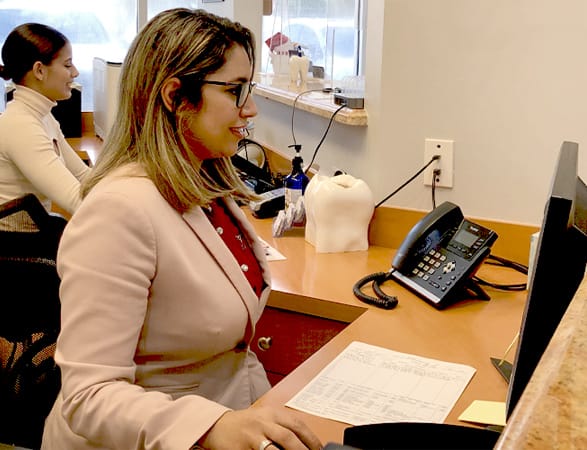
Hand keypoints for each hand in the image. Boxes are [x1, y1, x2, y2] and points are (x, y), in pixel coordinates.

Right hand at [197, 405, 321, 449]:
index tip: (320, 449)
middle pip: (288, 437)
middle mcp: (263, 423)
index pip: (297, 424)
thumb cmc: (246, 424)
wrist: (218, 426)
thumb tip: (306, 443)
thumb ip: (283, 427)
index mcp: (272, 413)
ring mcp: (252, 437)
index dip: (311, 439)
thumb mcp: (265, 419)